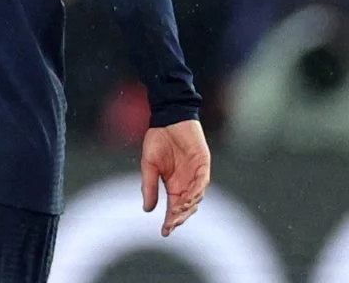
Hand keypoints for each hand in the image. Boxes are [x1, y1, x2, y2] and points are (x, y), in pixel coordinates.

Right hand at [141, 119, 209, 235]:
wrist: (168, 118)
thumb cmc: (158, 140)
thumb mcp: (149, 165)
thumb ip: (149, 186)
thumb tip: (147, 209)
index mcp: (174, 184)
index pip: (173, 207)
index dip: (170, 220)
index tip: (164, 232)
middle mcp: (187, 183)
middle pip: (186, 206)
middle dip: (179, 217)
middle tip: (172, 225)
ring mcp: (196, 174)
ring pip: (196, 197)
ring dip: (188, 206)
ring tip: (178, 212)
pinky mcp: (203, 164)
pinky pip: (202, 181)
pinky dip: (196, 191)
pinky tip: (188, 198)